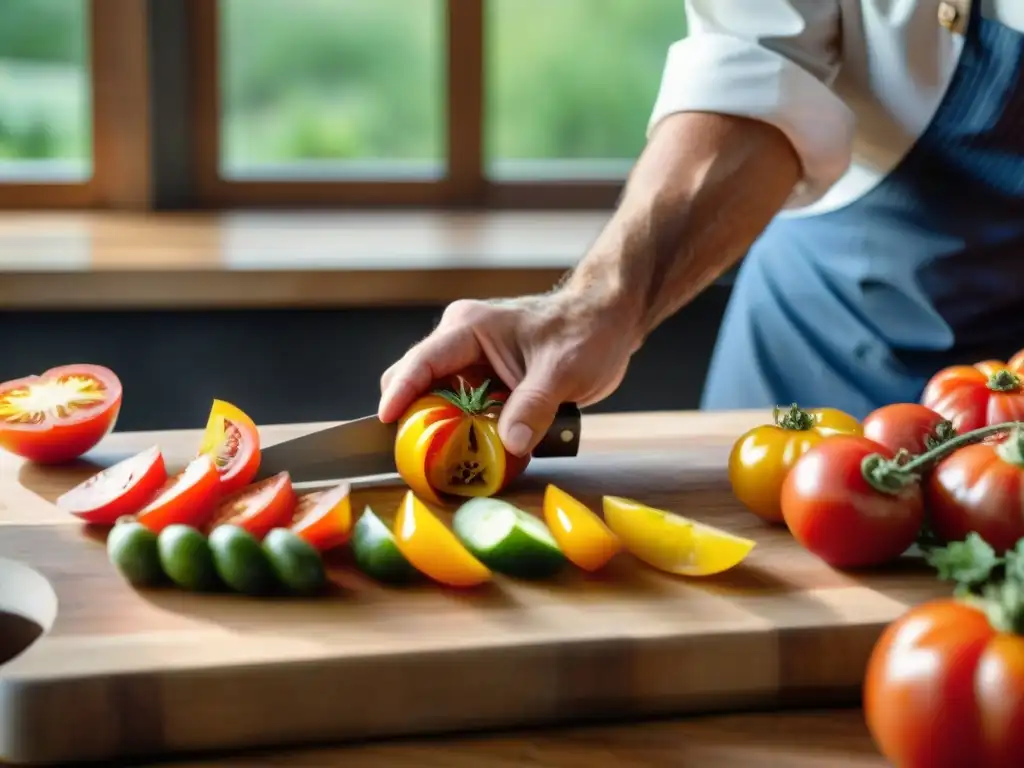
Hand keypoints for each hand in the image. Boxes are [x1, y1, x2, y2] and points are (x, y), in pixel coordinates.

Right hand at [378, 291, 638, 455]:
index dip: (400, 392)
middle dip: (415, 420)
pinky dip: (465, 434)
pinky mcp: (483, 384)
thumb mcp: (562, 371)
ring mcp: (469, 365)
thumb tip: (509, 445)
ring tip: (448, 463)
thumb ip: (533, 407)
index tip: (383, 422)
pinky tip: (477, 455)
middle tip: (417, 457)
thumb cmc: (584, 332)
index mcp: (468, 329)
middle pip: (417, 384)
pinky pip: (461, 412)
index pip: (421, 361)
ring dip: (442, 431)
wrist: (606, 323)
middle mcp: (459, 344)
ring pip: (437, 402)